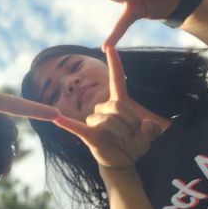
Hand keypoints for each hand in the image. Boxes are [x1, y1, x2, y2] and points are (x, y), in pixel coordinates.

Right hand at [54, 48, 160, 169]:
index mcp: (119, 102)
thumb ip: (151, 129)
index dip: (114, 63)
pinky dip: (66, 123)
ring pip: (107, 119)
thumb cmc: (135, 144)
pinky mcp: (88, 135)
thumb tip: (144, 128)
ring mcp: (94, 121)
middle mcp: (104, 108)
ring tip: (125, 141)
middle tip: (137, 135)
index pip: (116, 79)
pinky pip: (75, 127)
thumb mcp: (149, 135)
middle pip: (117, 105)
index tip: (110, 47)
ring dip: (122, 132)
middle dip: (131, 121)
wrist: (125, 162)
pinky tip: (56, 118)